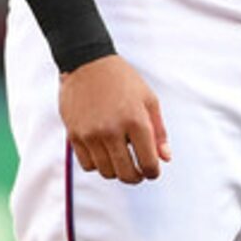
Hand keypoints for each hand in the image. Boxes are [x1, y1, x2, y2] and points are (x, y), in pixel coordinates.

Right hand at [60, 55, 170, 183]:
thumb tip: (166, 158)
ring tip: (121, 159)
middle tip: (138, 171)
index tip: (152, 170)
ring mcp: (91, 135)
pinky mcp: (74, 135)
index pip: (148, 163)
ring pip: (106, 172)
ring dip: (116, 171)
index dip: (153, 172)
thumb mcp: (149, 100)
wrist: (87, 63)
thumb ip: (159, 131)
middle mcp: (112, 131)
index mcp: (135, 121)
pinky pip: (88, 165)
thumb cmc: (122, 80)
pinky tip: (104, 153)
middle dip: (136, 177)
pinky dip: (98, 164)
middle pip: (126, 174)